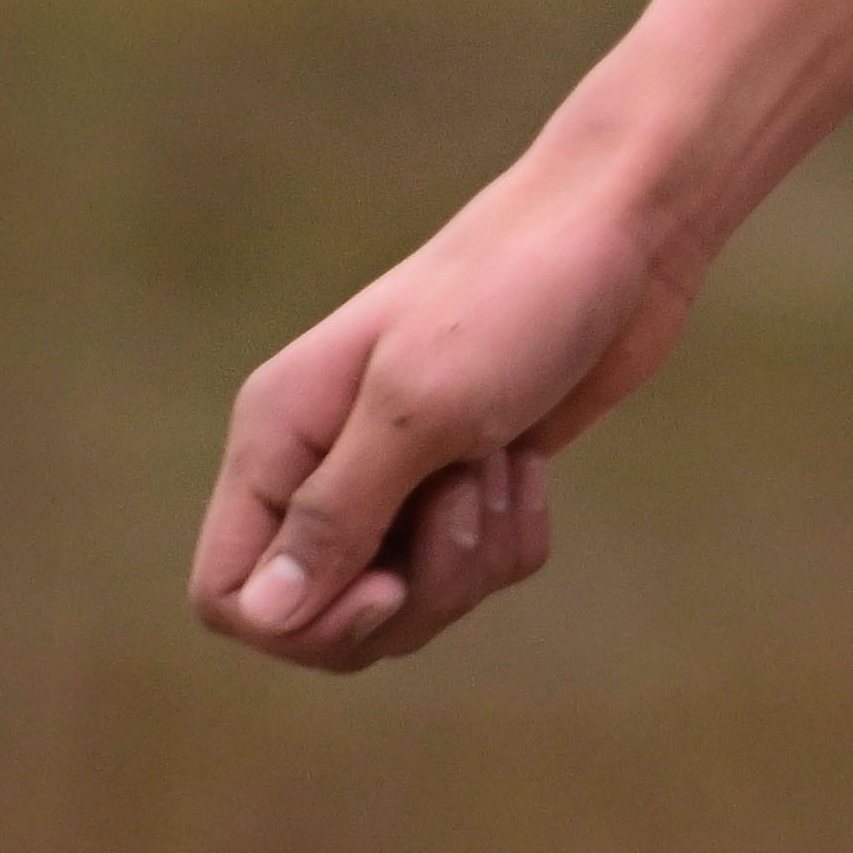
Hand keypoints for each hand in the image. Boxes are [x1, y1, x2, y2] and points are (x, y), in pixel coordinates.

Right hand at [191, 157, 696, 672]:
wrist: (622, 230)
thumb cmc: (510, 297)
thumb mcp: (418, 407)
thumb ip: (335, 516)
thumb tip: (265, 616)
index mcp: (278, 439)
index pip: (230, 594)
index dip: (303, 622)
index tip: (387, 585)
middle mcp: (325, 466)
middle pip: (328, 617)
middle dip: (412, 593)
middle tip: (465, 502)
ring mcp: (401, 477)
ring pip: (412, 602)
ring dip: (473, 553)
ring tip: (502, 461)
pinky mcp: (473, 483)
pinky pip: (480, 571)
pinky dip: (517, 531)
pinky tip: (532, 459)